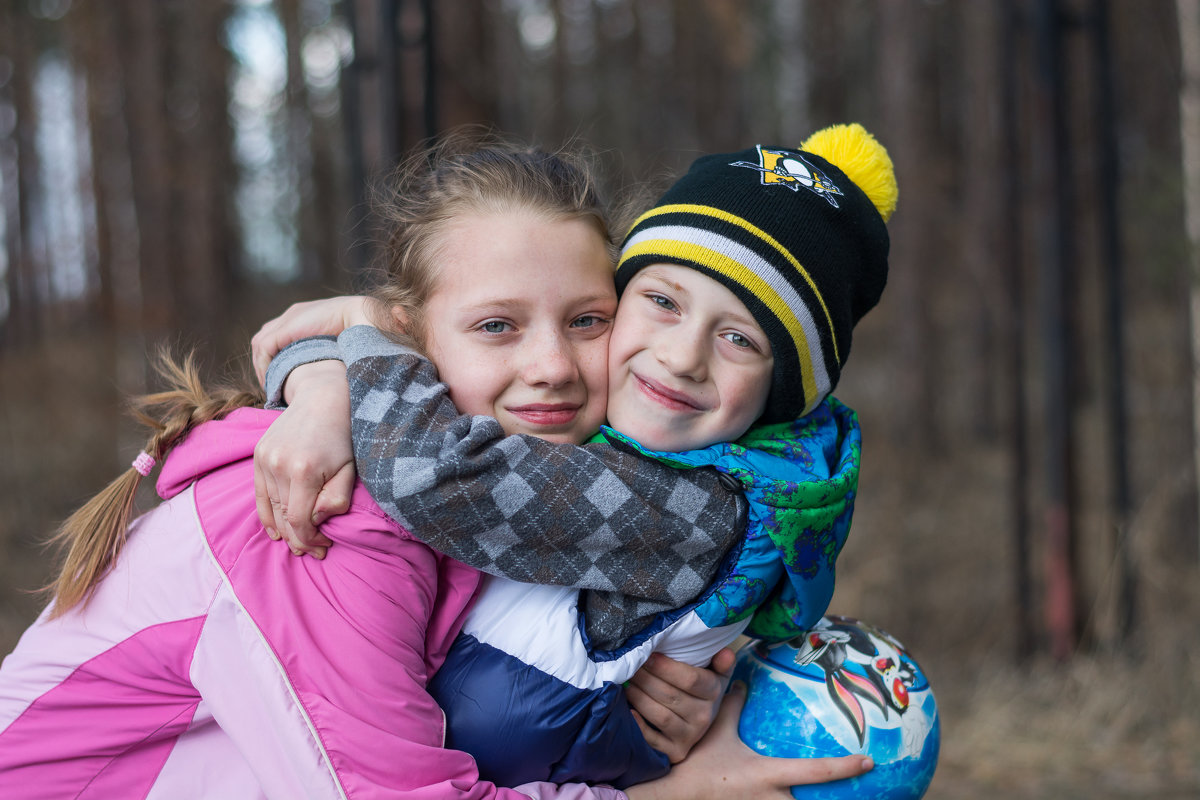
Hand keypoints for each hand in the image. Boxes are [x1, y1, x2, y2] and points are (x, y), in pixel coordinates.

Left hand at [251, 296, 373, 383]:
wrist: (357, 314)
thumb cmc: (355, 328)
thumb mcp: (333, 339)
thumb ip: (320, 346)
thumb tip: (324, 369)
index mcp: (301, 315)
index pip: (275, 335)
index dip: (272, 357)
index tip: (279, 376)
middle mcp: (290, 315)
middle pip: (263, 338)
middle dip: (263, 363)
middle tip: (270, 385)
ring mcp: (286, 319)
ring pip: (260, 344)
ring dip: (262, 367)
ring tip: (271, 386)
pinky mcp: (285, 329)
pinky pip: (264, 349)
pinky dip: (265, 366)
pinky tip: (273, 381)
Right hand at [253, 361, 354, 556]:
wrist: (322, 399)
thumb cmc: (342, 436)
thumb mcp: (349, 468)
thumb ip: (336, 498)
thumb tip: (318, 520)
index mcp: (304, 470)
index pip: (299, 520)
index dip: (310, 539)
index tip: (325, 546)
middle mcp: (278, 465)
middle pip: (283, 517)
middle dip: (299, 539)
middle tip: (314, 552)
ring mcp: (264, 459)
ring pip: (270, 508)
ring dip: (284, 530)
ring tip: (298, 543)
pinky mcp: (258, 456)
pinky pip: (259, 495)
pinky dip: (266, 515)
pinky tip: (276, 532)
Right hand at [624, 682, 872, 799]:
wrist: (675, 796)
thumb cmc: (698, 764)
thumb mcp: (716, 732)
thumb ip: (732, 706)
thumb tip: (741, 681)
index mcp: (769, 775)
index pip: (815, 771)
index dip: (844, 767)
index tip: (868, 761)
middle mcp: (773, 799)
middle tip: (871, 795)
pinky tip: (797, 798)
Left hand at [626, 648, 734, 761]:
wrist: (698, 723)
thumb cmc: (700, 691)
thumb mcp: (715, 675)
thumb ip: (721, 662)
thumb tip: (725, 653)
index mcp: (714, 693)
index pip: (691, 679)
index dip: (667, 667)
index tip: (650, 655)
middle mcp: (703, 717)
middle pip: (671, 696)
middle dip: (647, 678)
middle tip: (632, 666)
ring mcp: (689, 737)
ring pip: (661, 716)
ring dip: (640, 697)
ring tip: (628, 682)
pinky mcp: (675, 752)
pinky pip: (654, 741)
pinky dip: (640, 726)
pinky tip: (629, 710)